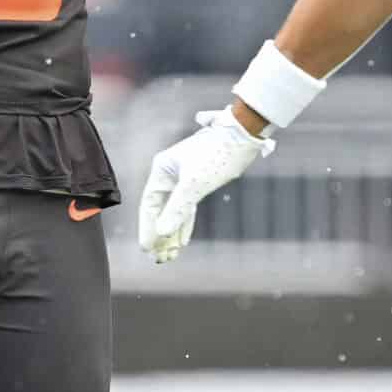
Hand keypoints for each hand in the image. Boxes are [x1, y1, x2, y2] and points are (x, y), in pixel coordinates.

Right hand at [138, 109, 275, 264]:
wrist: (244, 134)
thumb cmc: (218, 153)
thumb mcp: (195, 184)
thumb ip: (177, 209)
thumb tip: (162, 233)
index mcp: (162, 169)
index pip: (150, 204)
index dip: (147, 228)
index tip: (147, 248)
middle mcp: (170, 173)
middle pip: (160, 210)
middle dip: (160, 235)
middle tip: (160, 258)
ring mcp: (185, 178)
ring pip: (174, 210)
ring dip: (173, 232)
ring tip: (170, 255)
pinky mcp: (199, 181)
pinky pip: (187, 207)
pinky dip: (185, 223)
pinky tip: (182, 240)